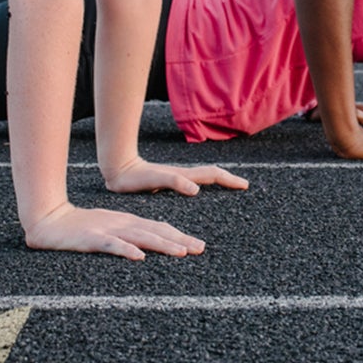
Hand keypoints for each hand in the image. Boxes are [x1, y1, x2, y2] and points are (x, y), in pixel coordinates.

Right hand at [22, 200, 205, 259]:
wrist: (48, 220)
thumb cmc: (78, 227)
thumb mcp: (108, 228)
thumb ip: (128, 234)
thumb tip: (148, 246)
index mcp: (126, 221)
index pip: (158, 227)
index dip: (179, 235)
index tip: (198, 246)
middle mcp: (121, 223)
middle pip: (154, 231)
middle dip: (179, 240)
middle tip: (200, 249)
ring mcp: (107, 230)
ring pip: (139, 237)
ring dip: (161, 244)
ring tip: (180, 252)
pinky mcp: (91, 239)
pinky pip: (111, 245)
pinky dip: (126, 250)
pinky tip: (139, 257)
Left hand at [101, 155, 248, 195]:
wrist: (117, 169)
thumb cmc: (133, 177)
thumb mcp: (155, 180)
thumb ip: (175, 182)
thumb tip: (196, 189)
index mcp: (183, 175)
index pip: (211, 174)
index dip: (228, 179)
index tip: (245, 185)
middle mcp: (182, 176)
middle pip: (210, 174)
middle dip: (228, 179)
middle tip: (243, 185)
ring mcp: (175, 179)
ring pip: (202, 179)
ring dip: (217, 182)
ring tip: (229, 188)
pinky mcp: (167, 183)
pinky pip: (191, 184)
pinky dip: (201, 187)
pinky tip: (200, 194)